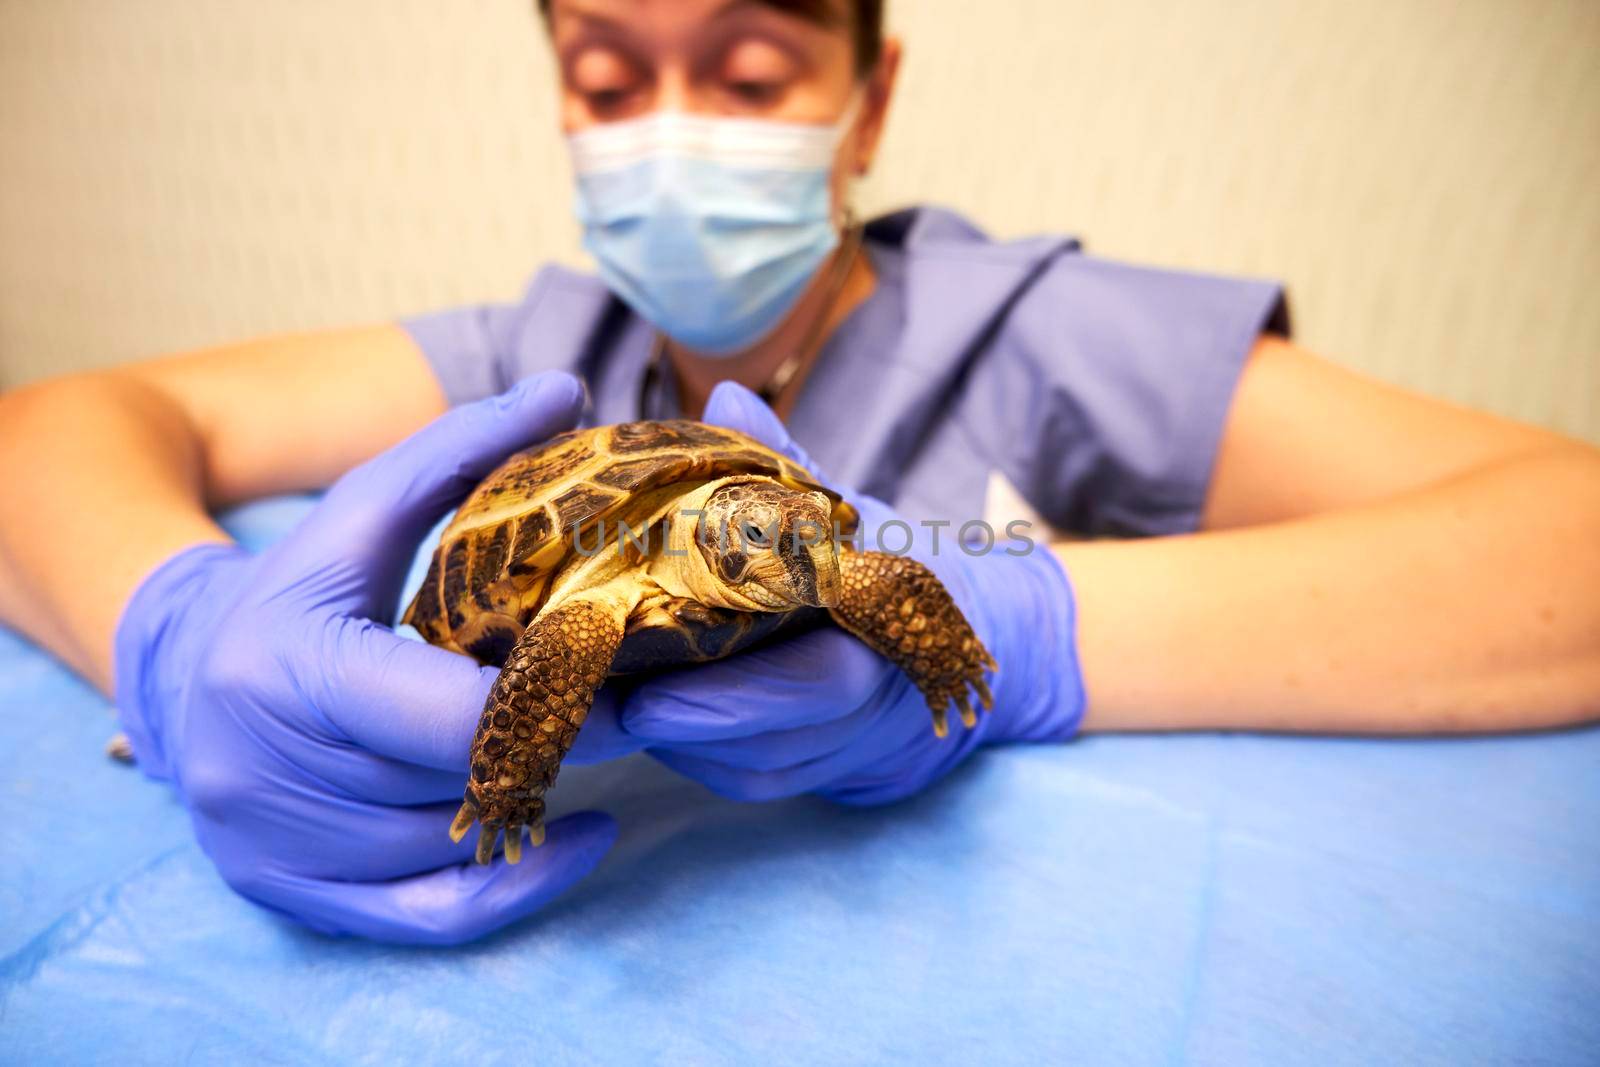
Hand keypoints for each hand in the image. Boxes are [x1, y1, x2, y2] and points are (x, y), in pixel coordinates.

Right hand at [112, 372, 626, 943]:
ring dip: (537, 794)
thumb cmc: (296, 586)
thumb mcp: (363, 507)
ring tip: (598, 742)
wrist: (190, 677)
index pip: (456, 715)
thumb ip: (462, 447)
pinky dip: (518, 888)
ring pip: (458, 840)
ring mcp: (276, 845)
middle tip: (640, 700)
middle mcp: (269, 772)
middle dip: (562, 740)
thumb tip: (565, 388)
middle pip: (464, 777)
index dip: (560, 699)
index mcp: (290, 667)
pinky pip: (433, 918)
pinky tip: (582, 839)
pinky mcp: (292, 893)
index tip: (632, 668)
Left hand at [621, 383, 1084, 805]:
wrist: (946, 646)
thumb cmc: (879, 563)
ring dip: (669, 742)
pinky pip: (738, 777)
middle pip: (763, 744)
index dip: (735, 701)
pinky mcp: (806, 772)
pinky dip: (685, 753)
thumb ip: (786, 466)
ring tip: (592, 701)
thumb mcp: (842, 511)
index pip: (814, 686)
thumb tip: (730, 396)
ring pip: (743, 767)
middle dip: (673, 727)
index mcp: (880, 638)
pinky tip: (633, 714)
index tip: (651, 700)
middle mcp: (863, 710)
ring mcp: (835, 750)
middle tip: (588, 703)